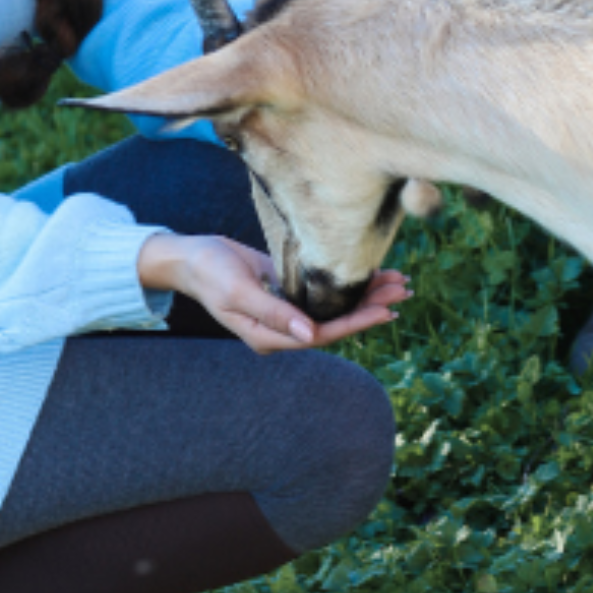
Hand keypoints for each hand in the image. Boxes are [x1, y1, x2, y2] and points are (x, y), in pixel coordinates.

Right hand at [138, 232, 410, 354]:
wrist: (189, 255)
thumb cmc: (209, 272)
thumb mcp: (238, 291)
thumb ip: (275, 314)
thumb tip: (311, 336)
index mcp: (269, 337)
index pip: (322, 334)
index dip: (355, 323)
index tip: (384, 310)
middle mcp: (282, 329)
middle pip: (335, 322)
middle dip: (369, 307)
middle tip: (403, 291)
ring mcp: (285, 311)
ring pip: (334, 308)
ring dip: (365, 295)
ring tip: (398, 283)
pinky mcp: (287, 292)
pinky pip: (324, 292)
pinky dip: (348, 283)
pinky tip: (371, 274)